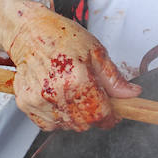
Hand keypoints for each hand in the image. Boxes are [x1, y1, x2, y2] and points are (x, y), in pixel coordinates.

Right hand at [5, 6, 141, 131]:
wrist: (29, 32)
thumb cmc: (61, 37)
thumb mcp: (96, 51)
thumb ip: (113, 78)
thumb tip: (131, 94)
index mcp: (78, 79)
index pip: (100, 115)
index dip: (111, 117)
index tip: (114, 113)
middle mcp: (56, 92)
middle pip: (85, 123)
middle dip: (95, 115)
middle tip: (93, 98)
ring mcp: (39, 100)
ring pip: (68, 126)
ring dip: (77, 117)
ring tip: (74, 94)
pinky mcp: (26, 103)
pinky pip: (49, 125)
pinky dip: (59, 118)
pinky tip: (59, 99)